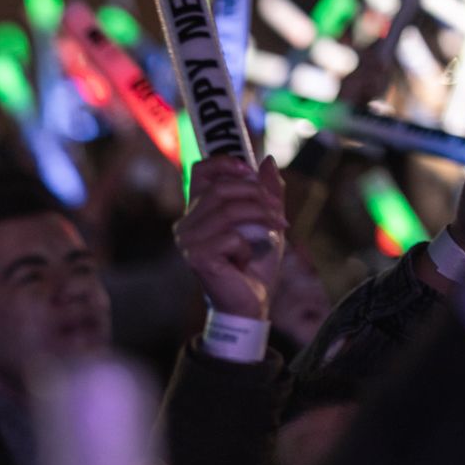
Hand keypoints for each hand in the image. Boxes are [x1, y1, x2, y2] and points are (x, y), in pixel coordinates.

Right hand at [174, 155, 287, 320]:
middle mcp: (186, 224)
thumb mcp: (266, 221)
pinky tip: (246, 260)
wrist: (251, 303)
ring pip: (228, 211)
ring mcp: (187, 241)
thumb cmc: (255, 266)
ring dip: (259, 220)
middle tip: (278, 214)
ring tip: (273, 233)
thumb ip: (266, 192)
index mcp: (198, 212)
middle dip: (257, 197)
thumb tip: (266, 160)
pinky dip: (248, 246)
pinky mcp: (196, 257)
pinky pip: (231, 236)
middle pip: (222, 189)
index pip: (201, 172)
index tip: (250, 172)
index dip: (225, 163)